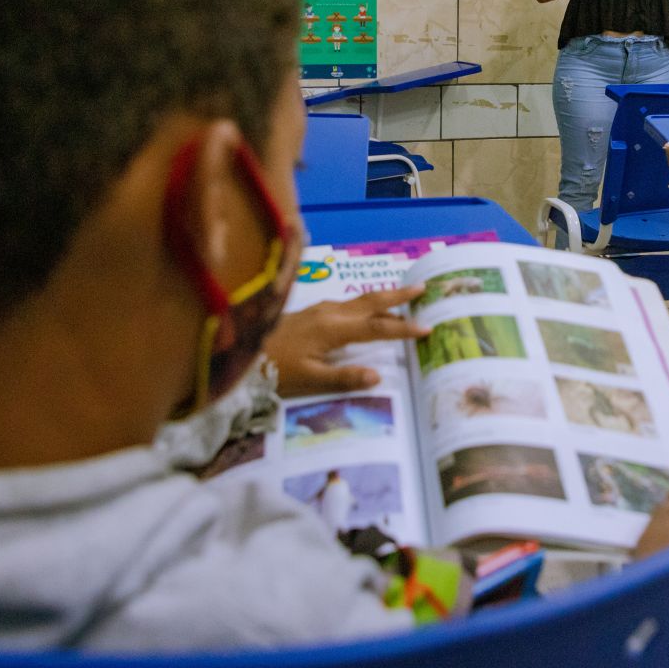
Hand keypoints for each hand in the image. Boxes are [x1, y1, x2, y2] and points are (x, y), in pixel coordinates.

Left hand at [263, 286, 426, 396]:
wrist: (241, 348)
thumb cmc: (273, 368)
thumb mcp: (308, 379)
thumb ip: (343, 377)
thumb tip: (377, 376)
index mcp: (333, 329)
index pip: (377, 327)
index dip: (403, 329)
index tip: (427, 328)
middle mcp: (330, 313)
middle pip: (371, 301)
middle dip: (399, 295)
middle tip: (424, 288)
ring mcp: (320, 309)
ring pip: (360, 299)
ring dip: (384, 296)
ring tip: (404, 294)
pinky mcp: (312, 312)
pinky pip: (349, 303)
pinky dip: (367, 303)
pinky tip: (368, 308)